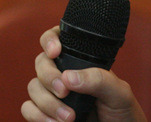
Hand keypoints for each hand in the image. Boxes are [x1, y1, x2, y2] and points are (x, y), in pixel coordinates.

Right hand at [21, 26, 146, 121]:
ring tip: (69, 118)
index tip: (55, 52)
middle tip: (64, 92)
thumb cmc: (121, 110)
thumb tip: (68, 77)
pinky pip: (28, 108)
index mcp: (80, 60)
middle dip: (49, 76)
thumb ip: (98, 80)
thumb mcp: (119, 92)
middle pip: (41, 62)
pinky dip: (38, 116)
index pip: (58, 37)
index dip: (50, 39)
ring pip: (33, 86)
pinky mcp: (44, 113)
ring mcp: (52, 93)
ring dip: (47, 102)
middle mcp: (63, 72)